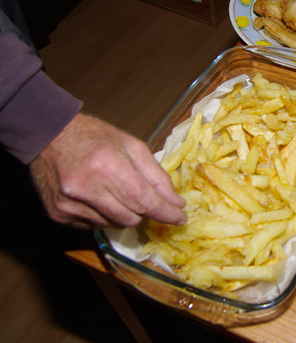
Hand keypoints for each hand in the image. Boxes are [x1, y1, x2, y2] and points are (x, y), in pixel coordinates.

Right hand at [29, 113, 186, 228]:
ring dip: (125, 213)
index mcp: (108, 166)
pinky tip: (99, 197)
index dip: (166, 213)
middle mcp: (87, 189)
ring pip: (115, 225)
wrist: (48, 135)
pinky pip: (95, 226)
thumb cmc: (95, 137)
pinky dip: (105, 216)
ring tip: (116, 191)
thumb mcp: (132, 146)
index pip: (145, 201)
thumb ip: (157, 176)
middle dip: (144, 210)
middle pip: (132, 217)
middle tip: (142, 195)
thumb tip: (176, 203)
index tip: (181, 218)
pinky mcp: (59, 215)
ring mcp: (70, 205)